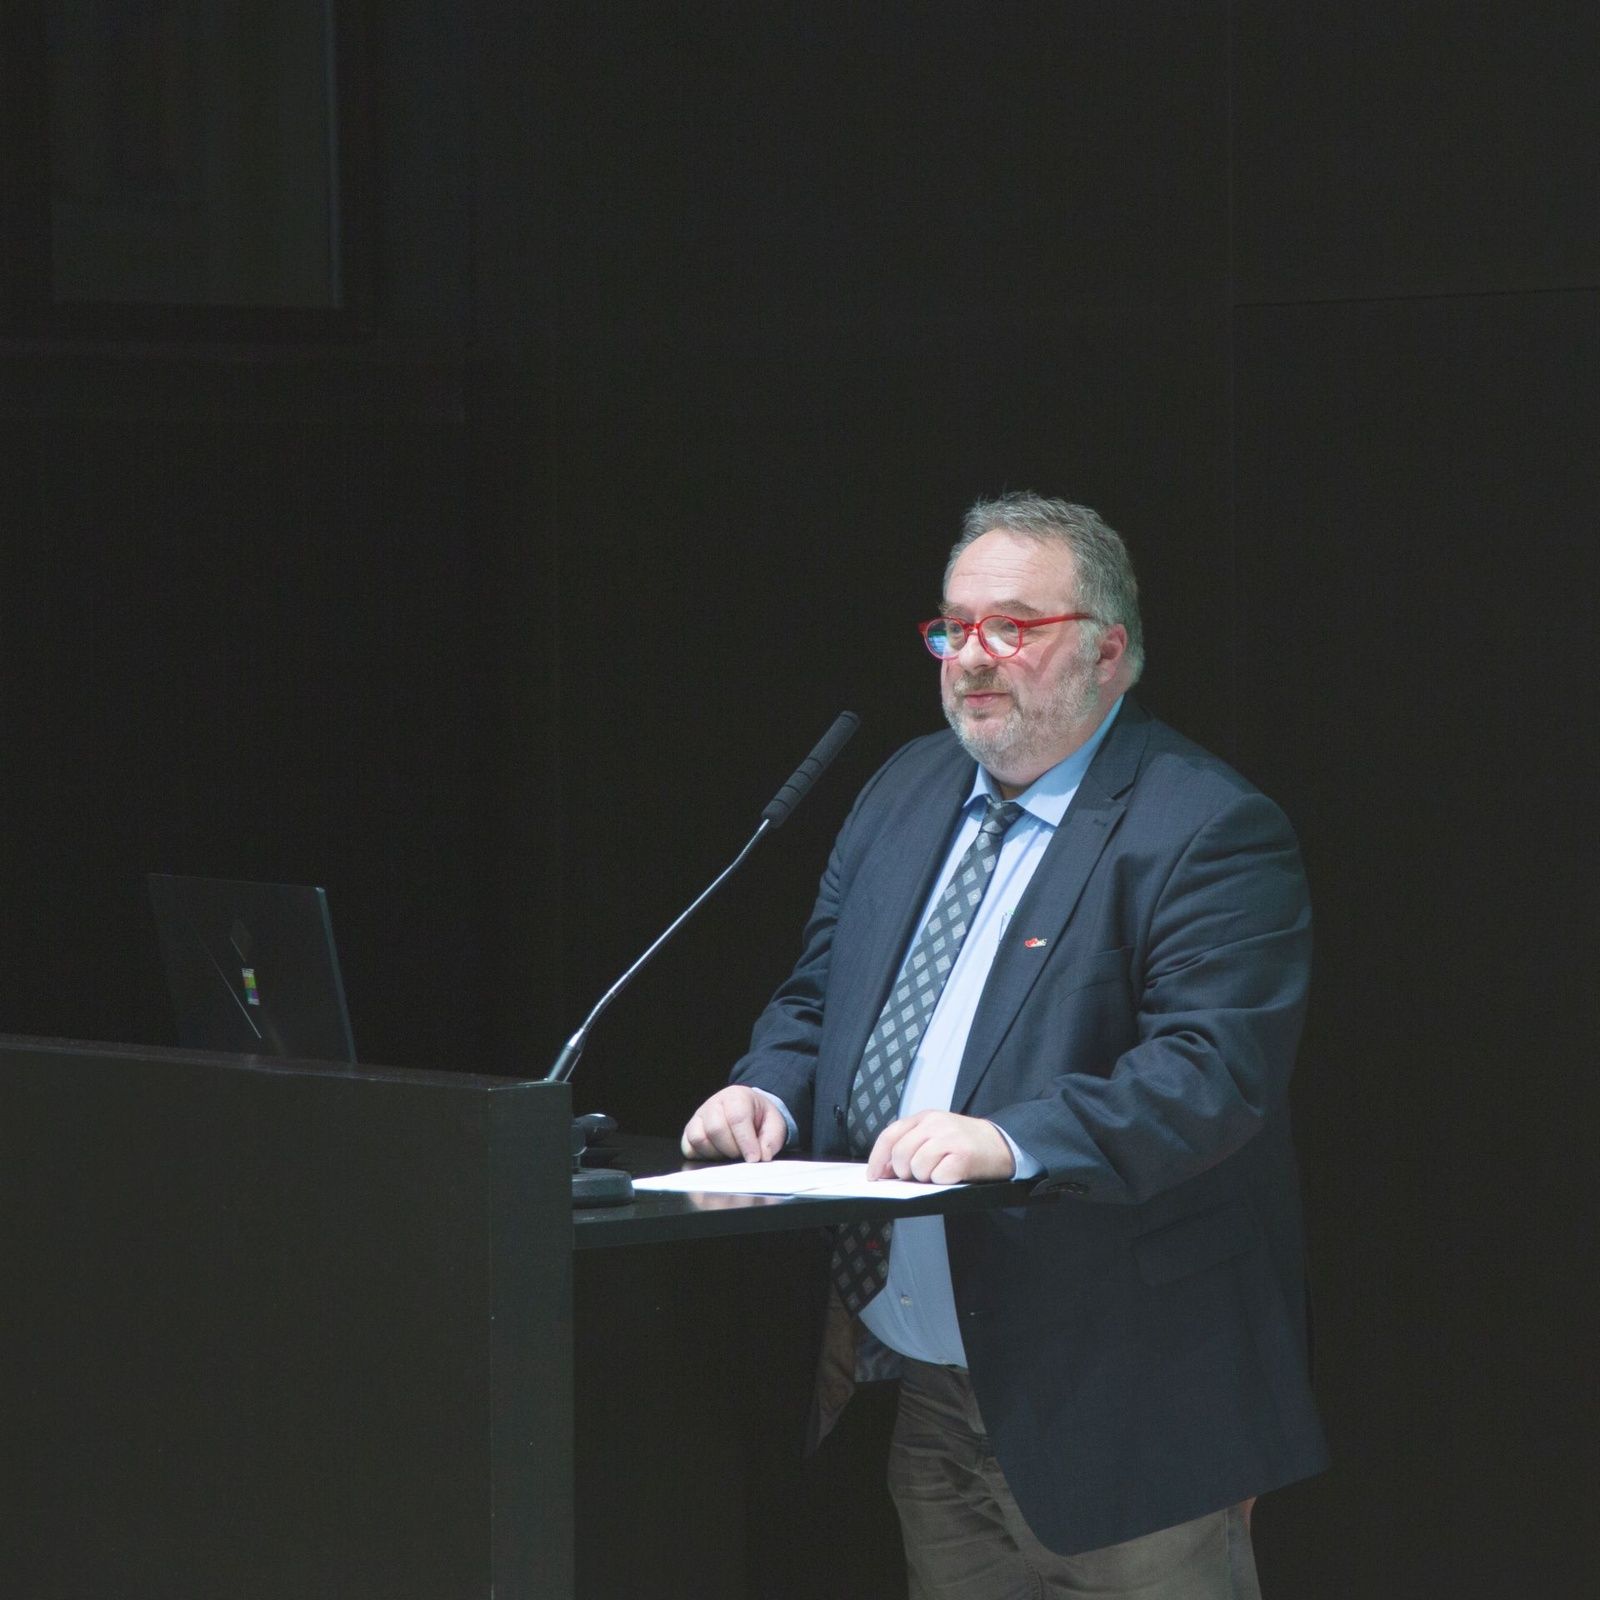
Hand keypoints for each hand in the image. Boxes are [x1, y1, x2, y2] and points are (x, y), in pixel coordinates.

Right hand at [680, 1086, 788, 1162]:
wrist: (749, 1111)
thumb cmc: (760, 1118)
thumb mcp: (774, 1124)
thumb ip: (771, 1140)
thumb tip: (763, 1156)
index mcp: (736, 1096)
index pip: (737, 1118)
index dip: (746, 1141)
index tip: (754, 1158)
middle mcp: (714, 1103)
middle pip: (716, 1129)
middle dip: (732, 1149)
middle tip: (743, 1154)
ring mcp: (699, 1117)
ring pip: (699, 1139)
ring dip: (717, 1153)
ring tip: (731, 1153)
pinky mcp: (690, 1130)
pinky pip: (688, 1147)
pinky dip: (702, 1156)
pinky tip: (718, 1154)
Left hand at [866, 1110, 1016, 1183]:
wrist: (1001, 1143)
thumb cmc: (964, 1142)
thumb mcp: (935, 1132)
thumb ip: (911, 1142)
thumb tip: (884, 1169)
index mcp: (925, 1117)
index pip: (890, 1136)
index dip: (877, 1159)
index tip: (873, 1175)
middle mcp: (935, 1124)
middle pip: (901, 1155)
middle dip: (904, 1172)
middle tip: (919, 1174)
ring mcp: (950, 1139)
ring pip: (918, 1168)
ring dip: (926, 1177)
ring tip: (941, 1170)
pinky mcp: (963, 1157)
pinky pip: (938, 1178)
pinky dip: (943, 1181)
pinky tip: (953, 1174)